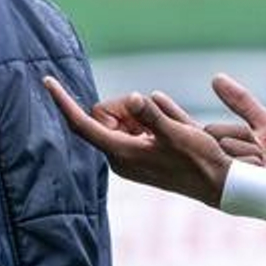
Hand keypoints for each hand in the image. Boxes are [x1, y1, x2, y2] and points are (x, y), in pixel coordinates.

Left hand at [42, 77, 231, 204]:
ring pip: (125, 117)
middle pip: (106, 114)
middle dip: (127, 105)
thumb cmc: (199, 161)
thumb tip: (137, 98)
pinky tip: (177, 128)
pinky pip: (140, 125)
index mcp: (121, 153)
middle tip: (155, 111)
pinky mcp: (142, 154)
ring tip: (175, 127)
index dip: (63, 101)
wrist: (218, 184)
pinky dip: (154, 119)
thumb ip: (154, 115)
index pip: (82, 123)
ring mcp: (130, 155)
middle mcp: (120, 155)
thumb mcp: (179, 133)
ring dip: (146, 113)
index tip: (47, 81)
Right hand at [203, 74, 265, 177]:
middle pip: (212, 133)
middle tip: (265, 155)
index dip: (231, 132)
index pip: (210, 130)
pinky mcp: (233, 190)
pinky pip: (231, 161)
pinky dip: (251, 161)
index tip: (258, 142)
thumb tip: (216, 77)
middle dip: (242, 138)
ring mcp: (225, 179)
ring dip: (250, 152)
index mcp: (226, 151)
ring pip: (222, 145)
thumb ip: (241, 102)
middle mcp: (221, 167)